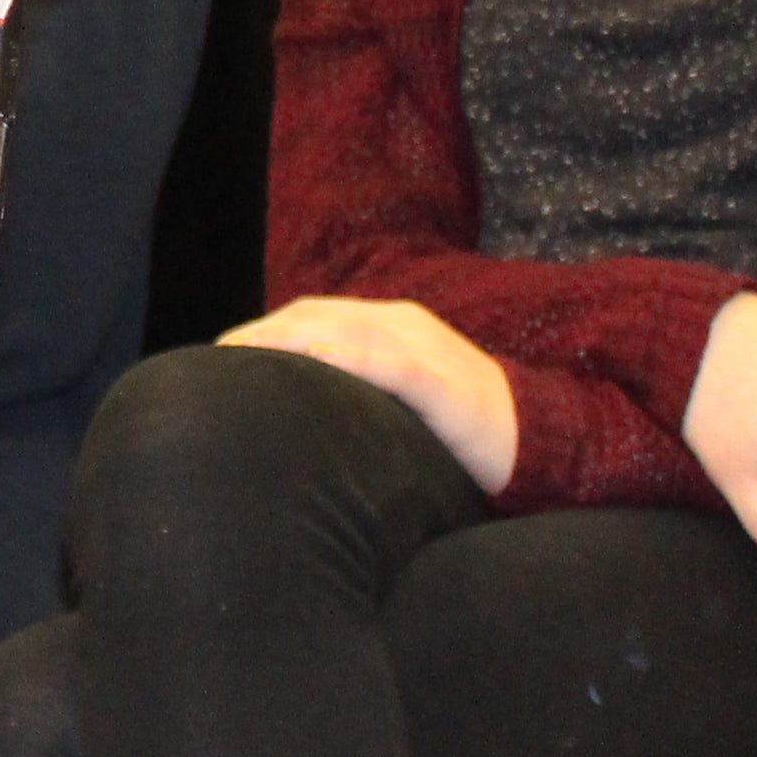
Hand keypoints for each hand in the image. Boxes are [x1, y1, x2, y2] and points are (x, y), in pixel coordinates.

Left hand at [226, 296, 518, 492]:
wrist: (538, 440)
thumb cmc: (458, 427)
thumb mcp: (398, 397)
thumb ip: (357, 387)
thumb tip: (296, 405)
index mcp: (390, 324)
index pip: (311, 315)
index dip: (264, 330)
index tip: (220, 353)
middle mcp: (403, 324)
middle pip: (316, 316)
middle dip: (263, 334)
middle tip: (217, 359)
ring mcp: (425, 349)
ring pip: (345, 331)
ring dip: (290, 341)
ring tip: (244, 357)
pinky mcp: (443, 382)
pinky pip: (391, 364)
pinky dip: (349, 359)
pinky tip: (314, 364)